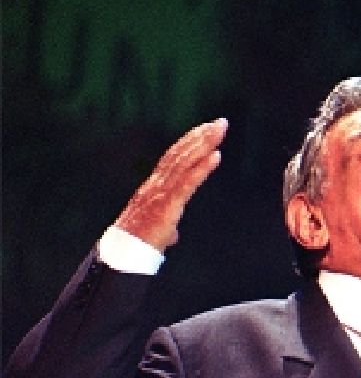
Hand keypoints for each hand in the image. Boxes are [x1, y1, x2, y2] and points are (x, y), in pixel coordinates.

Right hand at [114, 118, 227, 250]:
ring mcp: (160, 192)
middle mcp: (156, 184)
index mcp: (154, 188)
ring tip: (220, 130)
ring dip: (204, 144)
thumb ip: (166, 229)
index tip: (206, 130)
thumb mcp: (156, 233)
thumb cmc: (137, 246)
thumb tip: (172, 235)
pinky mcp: (167, 205)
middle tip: (221, 122)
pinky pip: (188, 182)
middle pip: (181, 153)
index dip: (190, 143)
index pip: (174, 159)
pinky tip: (216, 156)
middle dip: (201, 136)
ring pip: (184, 161)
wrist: (123, 255)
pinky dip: (202, 168)